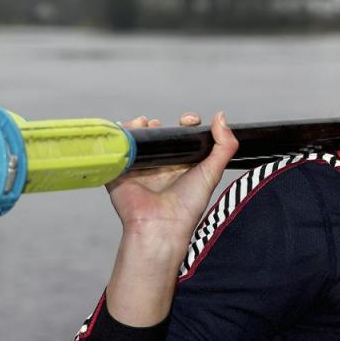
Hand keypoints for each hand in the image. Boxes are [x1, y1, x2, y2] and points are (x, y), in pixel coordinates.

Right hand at [107, 111, 238, 242]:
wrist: (161, 224)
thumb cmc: (189, 203)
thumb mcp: (213, 171)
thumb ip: (225, 146)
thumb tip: (221, 116)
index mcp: (182, 164)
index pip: (184, 136)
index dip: (186, 123)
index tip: (188, 120)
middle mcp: (161, 164)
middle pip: (158, 134)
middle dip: (158, 124)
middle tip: (159, 125)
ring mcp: (139, 167)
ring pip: (136, 139)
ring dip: (138, 126)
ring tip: (143, 125)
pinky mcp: (119, 172)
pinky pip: (115, 149)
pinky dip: (118, 137)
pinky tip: (126, 131)